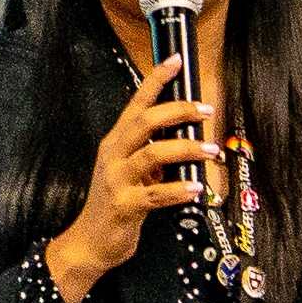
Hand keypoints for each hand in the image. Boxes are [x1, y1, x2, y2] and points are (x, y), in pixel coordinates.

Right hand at [43, 53, 218, 302]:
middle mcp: (113, 156)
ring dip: (188, 149)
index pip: (136, 103)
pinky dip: (180, 190)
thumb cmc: (113, 204)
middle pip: (145, 122)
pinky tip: (196, 189)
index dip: (156, 80)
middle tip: (206, 110)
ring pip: (154, 153)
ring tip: (210, 152)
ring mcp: (116, 180)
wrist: (90, 242)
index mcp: (115, 143)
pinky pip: (158, 193)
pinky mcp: (126, 205)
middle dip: (179, 111)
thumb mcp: (129, 171)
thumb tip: (185, 138)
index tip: (175, 60)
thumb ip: (151, 153)